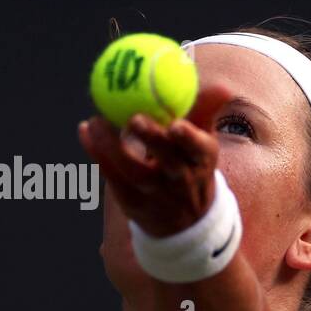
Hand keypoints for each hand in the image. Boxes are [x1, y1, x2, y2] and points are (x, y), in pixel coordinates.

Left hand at [78, 83, 233, 236]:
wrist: (185, 223)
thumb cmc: (191, 167)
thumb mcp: (203, 144)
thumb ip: (206, 111)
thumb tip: (224, 88)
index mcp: (202, 161)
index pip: (200, 150)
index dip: (189, 139)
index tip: (176, 125)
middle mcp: (182, 180)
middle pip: (168, 161)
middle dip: (152, 140)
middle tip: (135, 119)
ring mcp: (156, 194)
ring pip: (133, 170)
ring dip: (112, 145)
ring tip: (97, 121)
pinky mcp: (132, 201)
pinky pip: (111, 174)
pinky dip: (96, 151)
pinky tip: (86, 131)